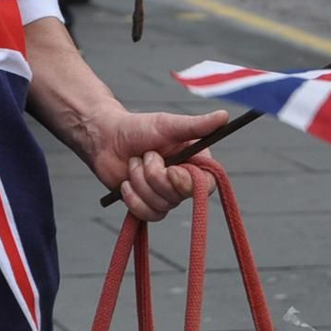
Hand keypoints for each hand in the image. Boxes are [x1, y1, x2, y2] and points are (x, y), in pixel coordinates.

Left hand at [80, 104, 230, 221]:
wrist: (106, 139)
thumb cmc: (138, 128)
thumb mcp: (168, 124)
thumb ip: (197, 125)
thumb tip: (225, 116)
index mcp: (194, 162)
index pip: (207, 184)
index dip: (189, 183)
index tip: (171, 171)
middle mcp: (183, 182)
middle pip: (179, 195)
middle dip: (154, 175)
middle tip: (145, 154)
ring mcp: (165, 196)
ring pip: (161, 205)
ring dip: (140, 181)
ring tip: (133, 163)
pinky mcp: (147, 206)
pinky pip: (147, 214)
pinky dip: (132, 197)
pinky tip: (125, 182)